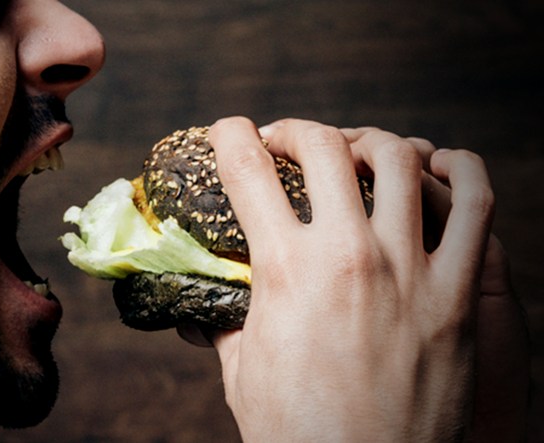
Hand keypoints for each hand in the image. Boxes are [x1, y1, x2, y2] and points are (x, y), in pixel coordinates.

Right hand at [206, 117, 495, 440]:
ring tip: (356, 151)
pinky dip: (463, 171)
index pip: (247, 172)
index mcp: (284, 272)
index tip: (228, 130)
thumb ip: (223, 322)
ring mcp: (410, 271)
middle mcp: (348, 257)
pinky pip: (478, 207)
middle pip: (323, 147)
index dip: (230, 137)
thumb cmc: (295, 432)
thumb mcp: (242, 371)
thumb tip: (200, 305)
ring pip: (399, 162)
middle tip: (286, 140)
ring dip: (371, 141)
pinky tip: (441, 165)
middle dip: (297, 130)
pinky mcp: (459, 294)